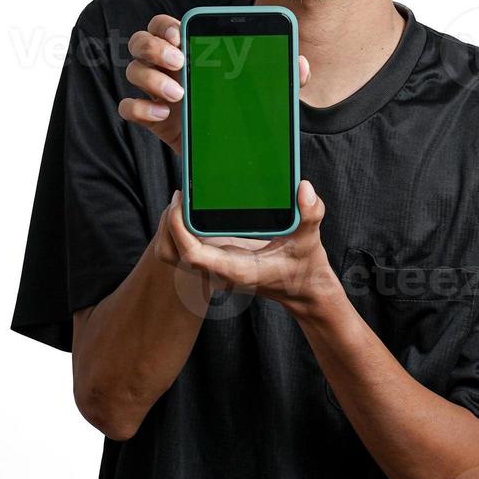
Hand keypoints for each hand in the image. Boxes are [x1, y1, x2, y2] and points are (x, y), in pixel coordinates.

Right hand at [117, 12, 311, 154]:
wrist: (233, 145)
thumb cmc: (244, 107)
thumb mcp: (268, 90)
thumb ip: (285, 75)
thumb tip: (301, 64)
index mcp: (190, 50)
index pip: (164, 26)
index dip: (165, 26)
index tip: (181, 34)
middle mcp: (166, 66)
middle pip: (140, 42)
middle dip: (154, 47)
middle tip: (180, 61)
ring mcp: (156, 91)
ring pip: (133, 71)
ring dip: (150, 78)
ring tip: (179, 93)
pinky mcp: (152, 118)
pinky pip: (128, 107)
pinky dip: (139, 107)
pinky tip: (162, 113)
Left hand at [152, 179, 337, 315]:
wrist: (302, 289)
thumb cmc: (304, 267)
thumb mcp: (310, 239)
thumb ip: (311, 215)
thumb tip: (304, 189)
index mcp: (237, 269)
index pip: (192, 254)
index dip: (178, 228)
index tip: (180, 200)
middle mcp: (219, 272)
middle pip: (171, 254)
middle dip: (168, 224)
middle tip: (181, 194)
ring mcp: (214, 268)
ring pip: (171, 254)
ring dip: (169, 227)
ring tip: (183, 201)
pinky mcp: (214, 261)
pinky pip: (182, 249)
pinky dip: (179, 230)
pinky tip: (192, 211)